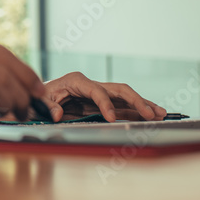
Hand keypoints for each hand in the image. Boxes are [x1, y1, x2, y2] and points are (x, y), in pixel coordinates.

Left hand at [41, 72, 166, 121]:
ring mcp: (99, 92)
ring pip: (125, 97)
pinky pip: (122, 106)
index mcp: (77, 81)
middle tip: (150, 113)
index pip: (97, 91)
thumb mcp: (40, 100)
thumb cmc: (40, 96)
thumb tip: (58, 115)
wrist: (39, 96)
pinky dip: (137, 111)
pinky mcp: (102, 102)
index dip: (105, 104)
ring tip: (161, 114)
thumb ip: (48, 107)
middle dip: (136, 100)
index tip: (112, 119)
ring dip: (143, 105)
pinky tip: (151, 116)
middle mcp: (91, 84)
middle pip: (119, 89)